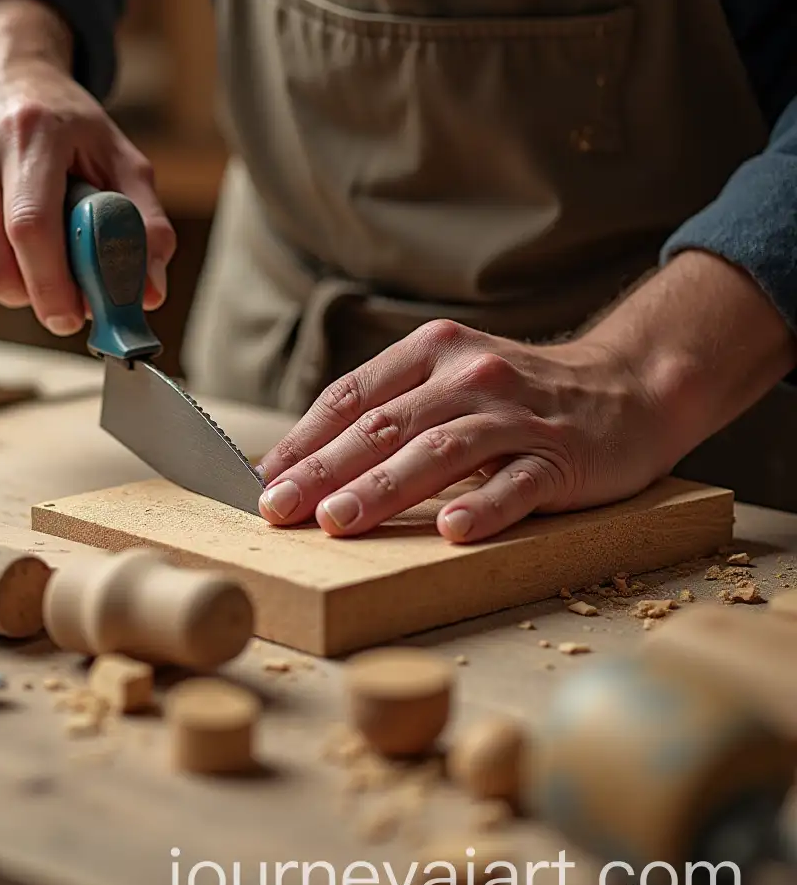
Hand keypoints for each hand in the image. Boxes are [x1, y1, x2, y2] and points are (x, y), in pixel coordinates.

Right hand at [0, 0, 175, 334]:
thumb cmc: (62, 121)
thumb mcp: (117, 154)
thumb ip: (144, 221)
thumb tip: (150, 291)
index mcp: (30, 132)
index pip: (30, 228)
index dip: (52, 286)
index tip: (73, 317)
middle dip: (29, 296)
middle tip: (57, 291)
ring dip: (3, 289)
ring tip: (29, 262)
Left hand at [255, 252, 796, 541]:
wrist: (625, 386)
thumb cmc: (517, 395)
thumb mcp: (448, 382)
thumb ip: (387, 412)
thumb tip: (305, 464)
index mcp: (431, 354)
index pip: (351, 398)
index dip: (302, 440)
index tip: (259, 481)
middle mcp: (468, 377)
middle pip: (385, 426)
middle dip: (323, 470)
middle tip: (276, 510)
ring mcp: (516, 415)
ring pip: (442, 451)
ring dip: (386, 487)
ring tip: (338, 521)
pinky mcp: (561, 455)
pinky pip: (518, 482)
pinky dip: (485, 505)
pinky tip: (453, 530)